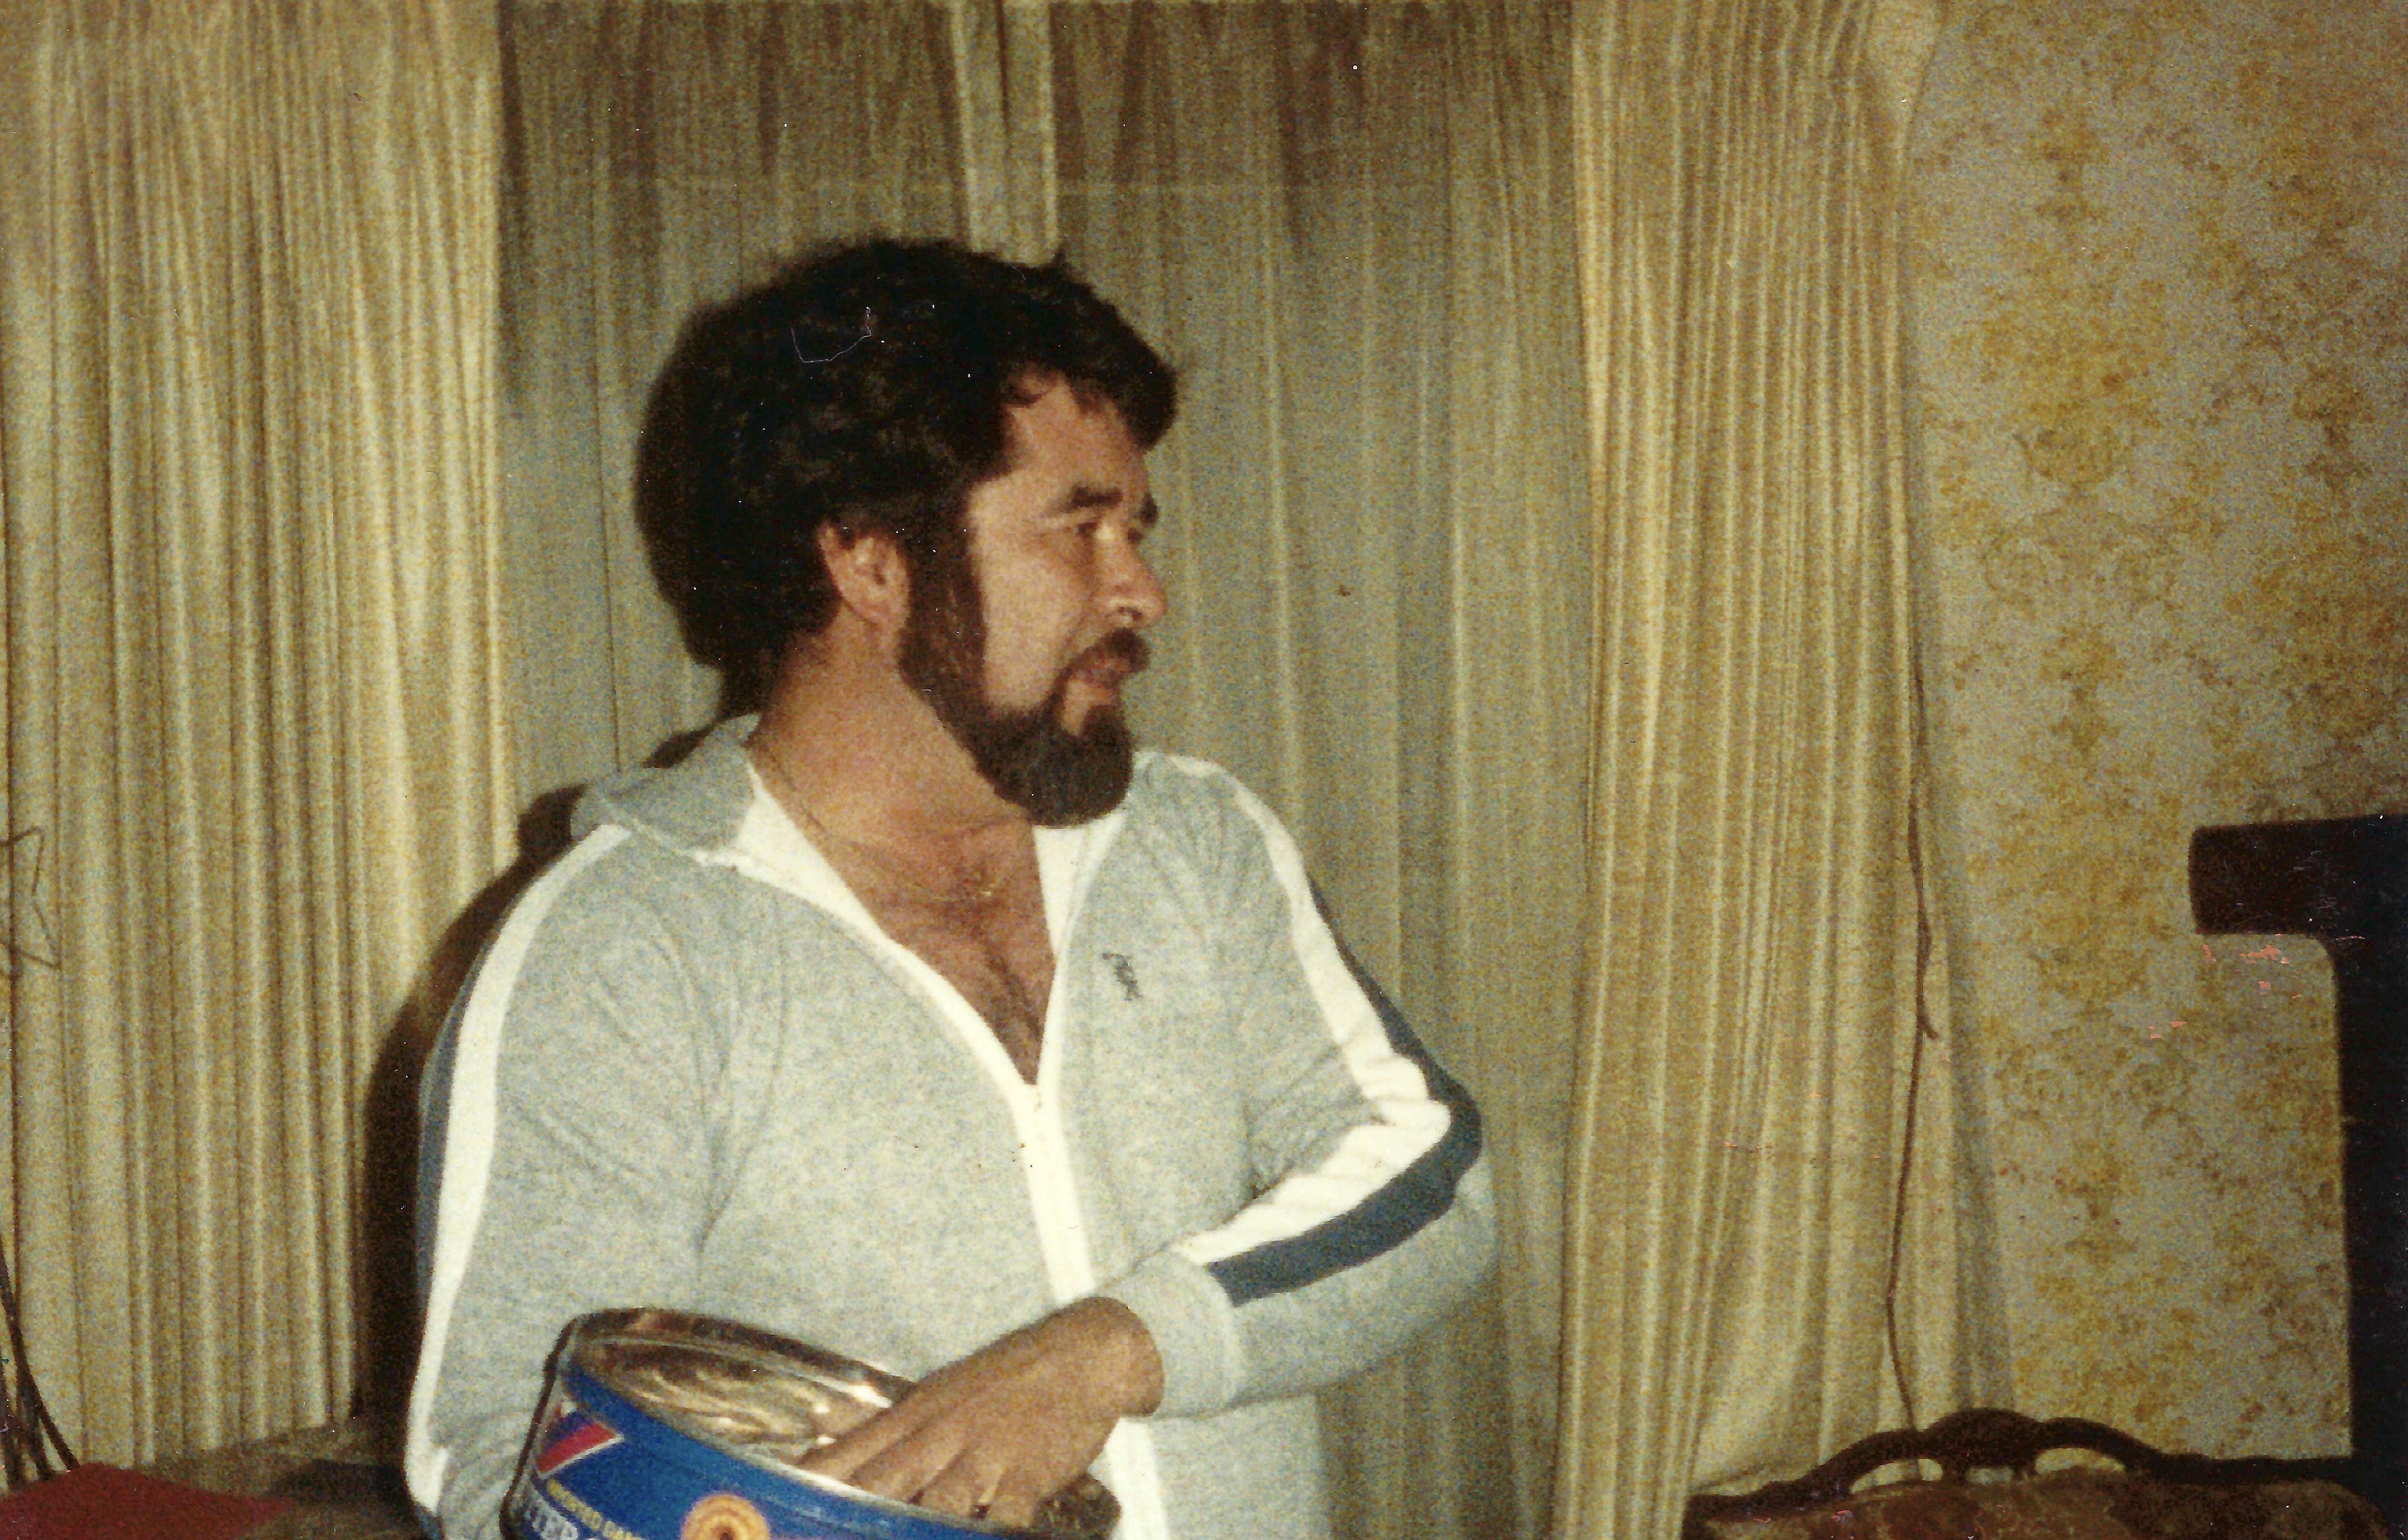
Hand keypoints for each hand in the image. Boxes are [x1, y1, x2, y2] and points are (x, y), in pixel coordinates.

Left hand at [800, 1298, 1163, 1527]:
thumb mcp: (936, 1391)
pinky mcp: (1028, 1474)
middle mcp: (941, 1433)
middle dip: (853, 1515)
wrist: (1084, 1353)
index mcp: (915, 1415)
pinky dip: (990, 1532)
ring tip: (898, 1537)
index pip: (850, 1453)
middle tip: (822, 1531)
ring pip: (940, 1500)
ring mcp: (985, 1453)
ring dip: (920, 1525)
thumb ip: (877, 1419)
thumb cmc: (1007, 1379)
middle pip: (884, 1481)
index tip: (778, 1503)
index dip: (813, 1483)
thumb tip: (816, 1422)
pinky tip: (976, 1537)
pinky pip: (1004, 1516)